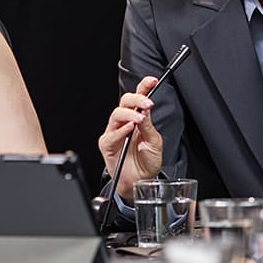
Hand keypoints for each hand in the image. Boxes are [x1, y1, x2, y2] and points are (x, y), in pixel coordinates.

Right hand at [98, 76, 163, 200]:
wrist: (140, 181)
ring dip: (129, 114)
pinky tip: (129, 129)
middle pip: (125, 101)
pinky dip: (121, 130)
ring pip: (117, 114)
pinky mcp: (107, 144)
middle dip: (136, 98)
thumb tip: (145, 109)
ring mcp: (115, 132)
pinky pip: (111, 134)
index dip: (144, 86)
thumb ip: (149, 126)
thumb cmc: (147, 162)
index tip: (152, 80)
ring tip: (139, 119)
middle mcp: (125, 122)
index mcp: (138, 118)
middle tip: (147, 103)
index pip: (139, 97)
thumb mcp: (155, 142)